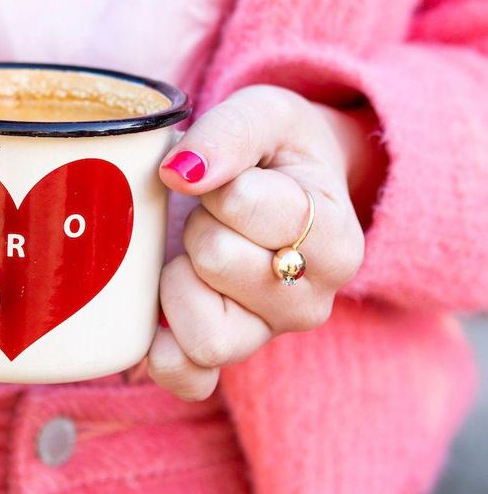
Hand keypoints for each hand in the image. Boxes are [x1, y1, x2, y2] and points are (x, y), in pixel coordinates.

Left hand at [145, 84, 372, 400]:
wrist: (279, 185)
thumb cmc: (275, 151)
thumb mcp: (266, 113)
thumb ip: (231, 132)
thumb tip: (182, 172)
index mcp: (336, 241)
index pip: (248, 206)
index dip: (221, 182)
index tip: (236, 179)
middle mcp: (309, 302)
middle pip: (217, 259)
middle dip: (198, 222)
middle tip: (213, 213)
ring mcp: (264, 337)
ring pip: (203, 330)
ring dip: (178, 280)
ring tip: (193, 254)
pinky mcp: (220, 363)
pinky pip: (186, 379)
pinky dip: (160, 352)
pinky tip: (156, 316)